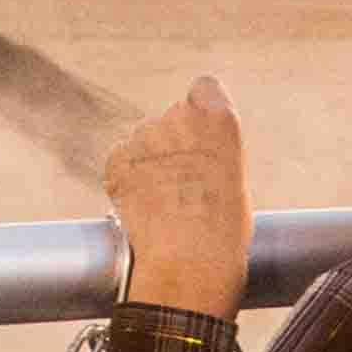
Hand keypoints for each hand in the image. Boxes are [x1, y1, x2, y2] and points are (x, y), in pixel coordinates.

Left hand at [105, 75, 251, 319]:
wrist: (186, 263)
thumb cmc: (222, 233)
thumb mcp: (235, 181)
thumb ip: (214, 153)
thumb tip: (198, 155)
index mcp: (219, 119)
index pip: (205, 87)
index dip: (200, 109)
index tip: (201, 132)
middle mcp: (179, 117)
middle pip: (171, 117)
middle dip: (173, 142)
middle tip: (182, 183)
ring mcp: (144, 136)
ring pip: (144, 139)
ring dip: (149, 161)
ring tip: (163, 202)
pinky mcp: (117, 157)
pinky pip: (122, 159)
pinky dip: (127, 178)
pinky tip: (143, 206)